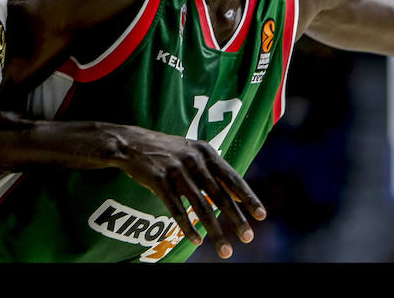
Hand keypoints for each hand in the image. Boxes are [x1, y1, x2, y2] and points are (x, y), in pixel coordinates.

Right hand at [111, 125, 266, 258]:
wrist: (132, 143)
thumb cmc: (169, 152)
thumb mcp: (195, 154)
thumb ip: (216, 173)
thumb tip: (239, 196)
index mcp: (206, 152)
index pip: (233, 178)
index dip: (248, 198)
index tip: (261, 216)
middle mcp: (194, 160)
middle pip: (220, 195)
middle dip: (235, 219)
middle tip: (248, 237)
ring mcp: (176, 170)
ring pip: (200, 206)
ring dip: (214, 230)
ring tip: (225, 249)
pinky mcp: (159, 180)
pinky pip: (176, 208)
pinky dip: (187, 226)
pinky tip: (197, 240)